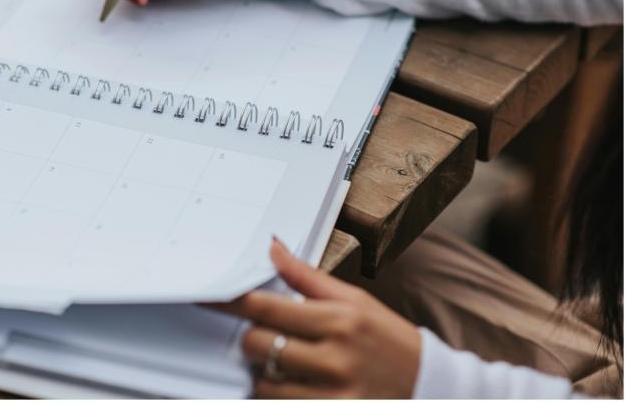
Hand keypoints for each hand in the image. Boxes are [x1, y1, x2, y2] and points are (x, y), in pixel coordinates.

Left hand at [210, 239, 421, 397]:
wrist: (429, 385)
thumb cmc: (387, 337)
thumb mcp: (353, 299)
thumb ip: (306, 277)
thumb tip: (272, 246)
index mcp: (338, 318)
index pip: (266, 307)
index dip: (229, 301)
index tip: (205, 295)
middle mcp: (335, 356)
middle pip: (258, 344)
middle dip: (253, 338)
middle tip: (267, 335)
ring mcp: (333, 392)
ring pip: (264, 381)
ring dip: (265, 371)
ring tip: (289, 363)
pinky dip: (277, 395)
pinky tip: (293, 385)